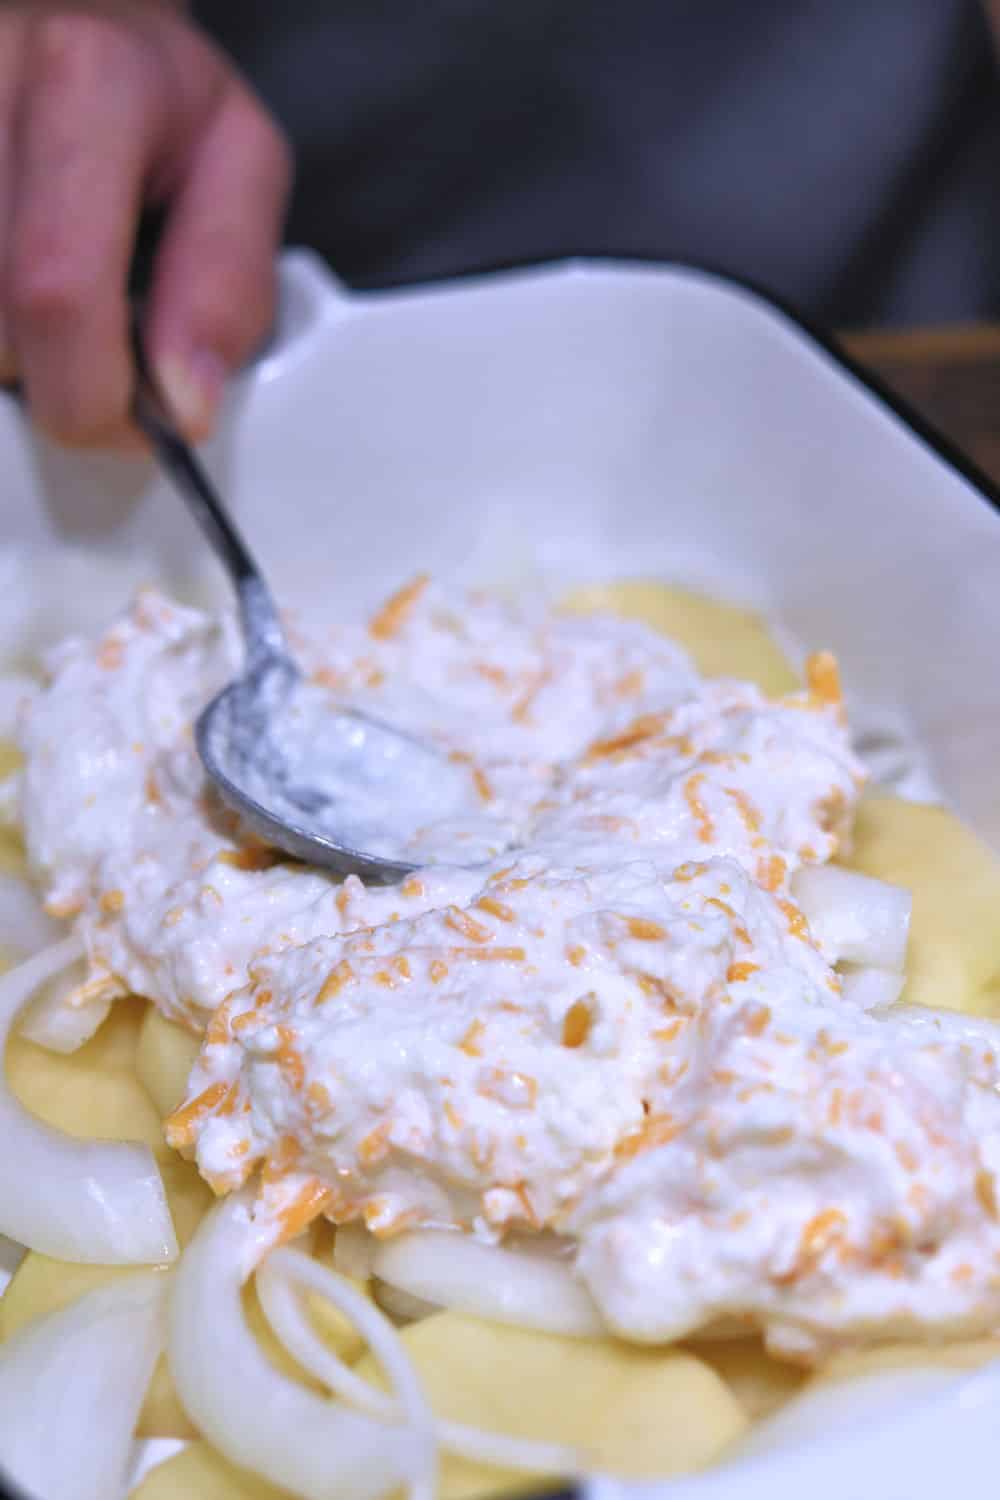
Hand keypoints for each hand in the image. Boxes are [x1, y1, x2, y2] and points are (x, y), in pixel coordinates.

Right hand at [0, 2, 291, 444]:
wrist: (66, 14)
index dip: (94, 394)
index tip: (141, 422)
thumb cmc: (155, 96)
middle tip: (102, 365)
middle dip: (56, 384)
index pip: (57, 288)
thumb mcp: (238, 164)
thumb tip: (185, 404)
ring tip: (52, 309)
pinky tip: (14, 301)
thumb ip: (228, 284)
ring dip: (11, 358)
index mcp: (87, 80)